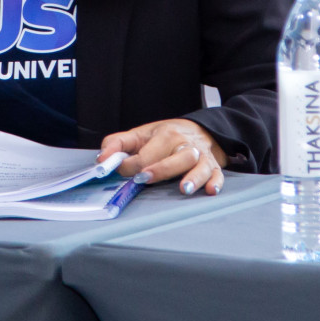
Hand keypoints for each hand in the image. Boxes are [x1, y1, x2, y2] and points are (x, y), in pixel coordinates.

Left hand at [100, 118, 227, 196]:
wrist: (200, 129)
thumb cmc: (166, 136)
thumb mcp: (140, 135)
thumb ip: (118, 144)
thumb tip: (102, 159)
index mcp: (166, 135)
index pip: (147, 153)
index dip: (131, 164)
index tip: (122, 171)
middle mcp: (185, 145)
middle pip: (176, 157)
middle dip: (161, 168)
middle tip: (145, 178)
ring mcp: (202, 157)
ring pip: (199, 165)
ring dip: (192, 177)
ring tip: (183, 189)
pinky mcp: (214, 167)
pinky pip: (218, 175)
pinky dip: (215, 183)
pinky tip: (210, 191)